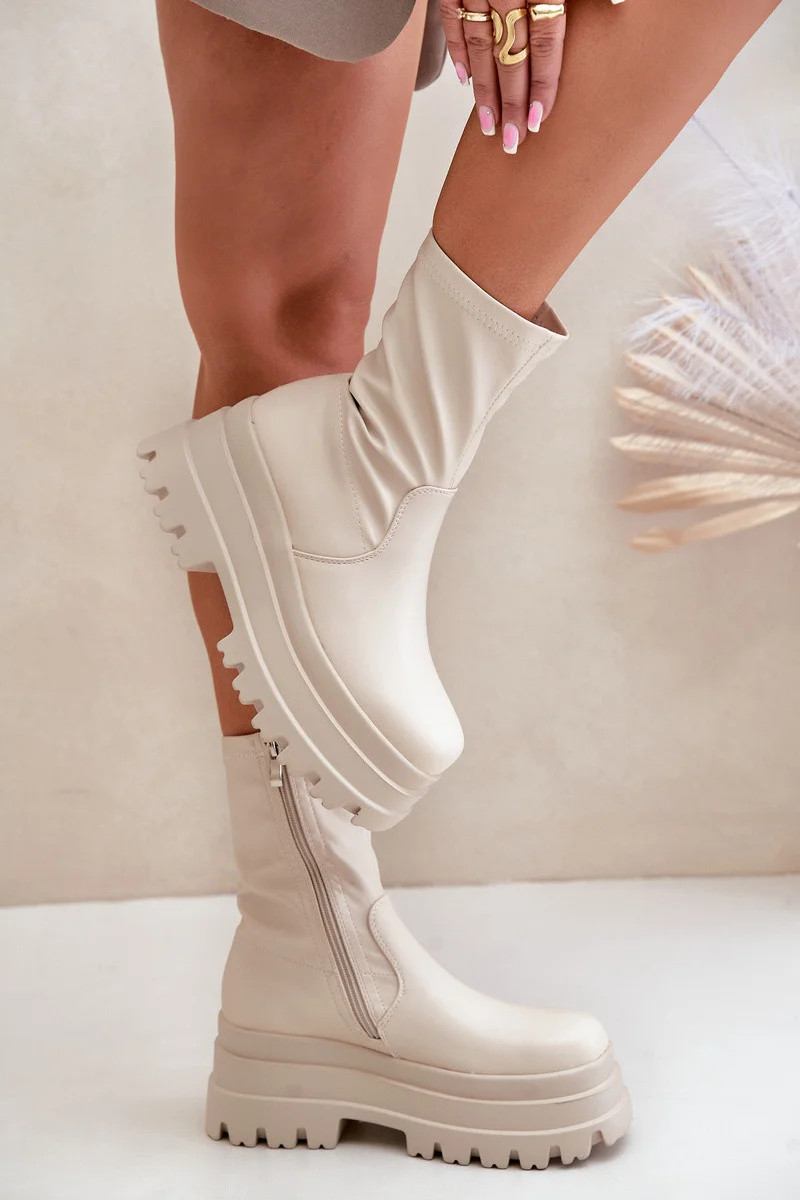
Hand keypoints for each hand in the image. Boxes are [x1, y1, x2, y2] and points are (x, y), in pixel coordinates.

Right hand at [441, 3, 615, 153]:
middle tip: (513, 140)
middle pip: (510, 55)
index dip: (543, 84)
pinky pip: (452, 22)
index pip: (545, 42)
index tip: (539, 121)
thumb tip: (616, 12)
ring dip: (484, 90)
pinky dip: (457, 52)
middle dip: (512, 103)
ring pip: (480, 46)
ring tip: (490, 126)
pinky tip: (464, 80)